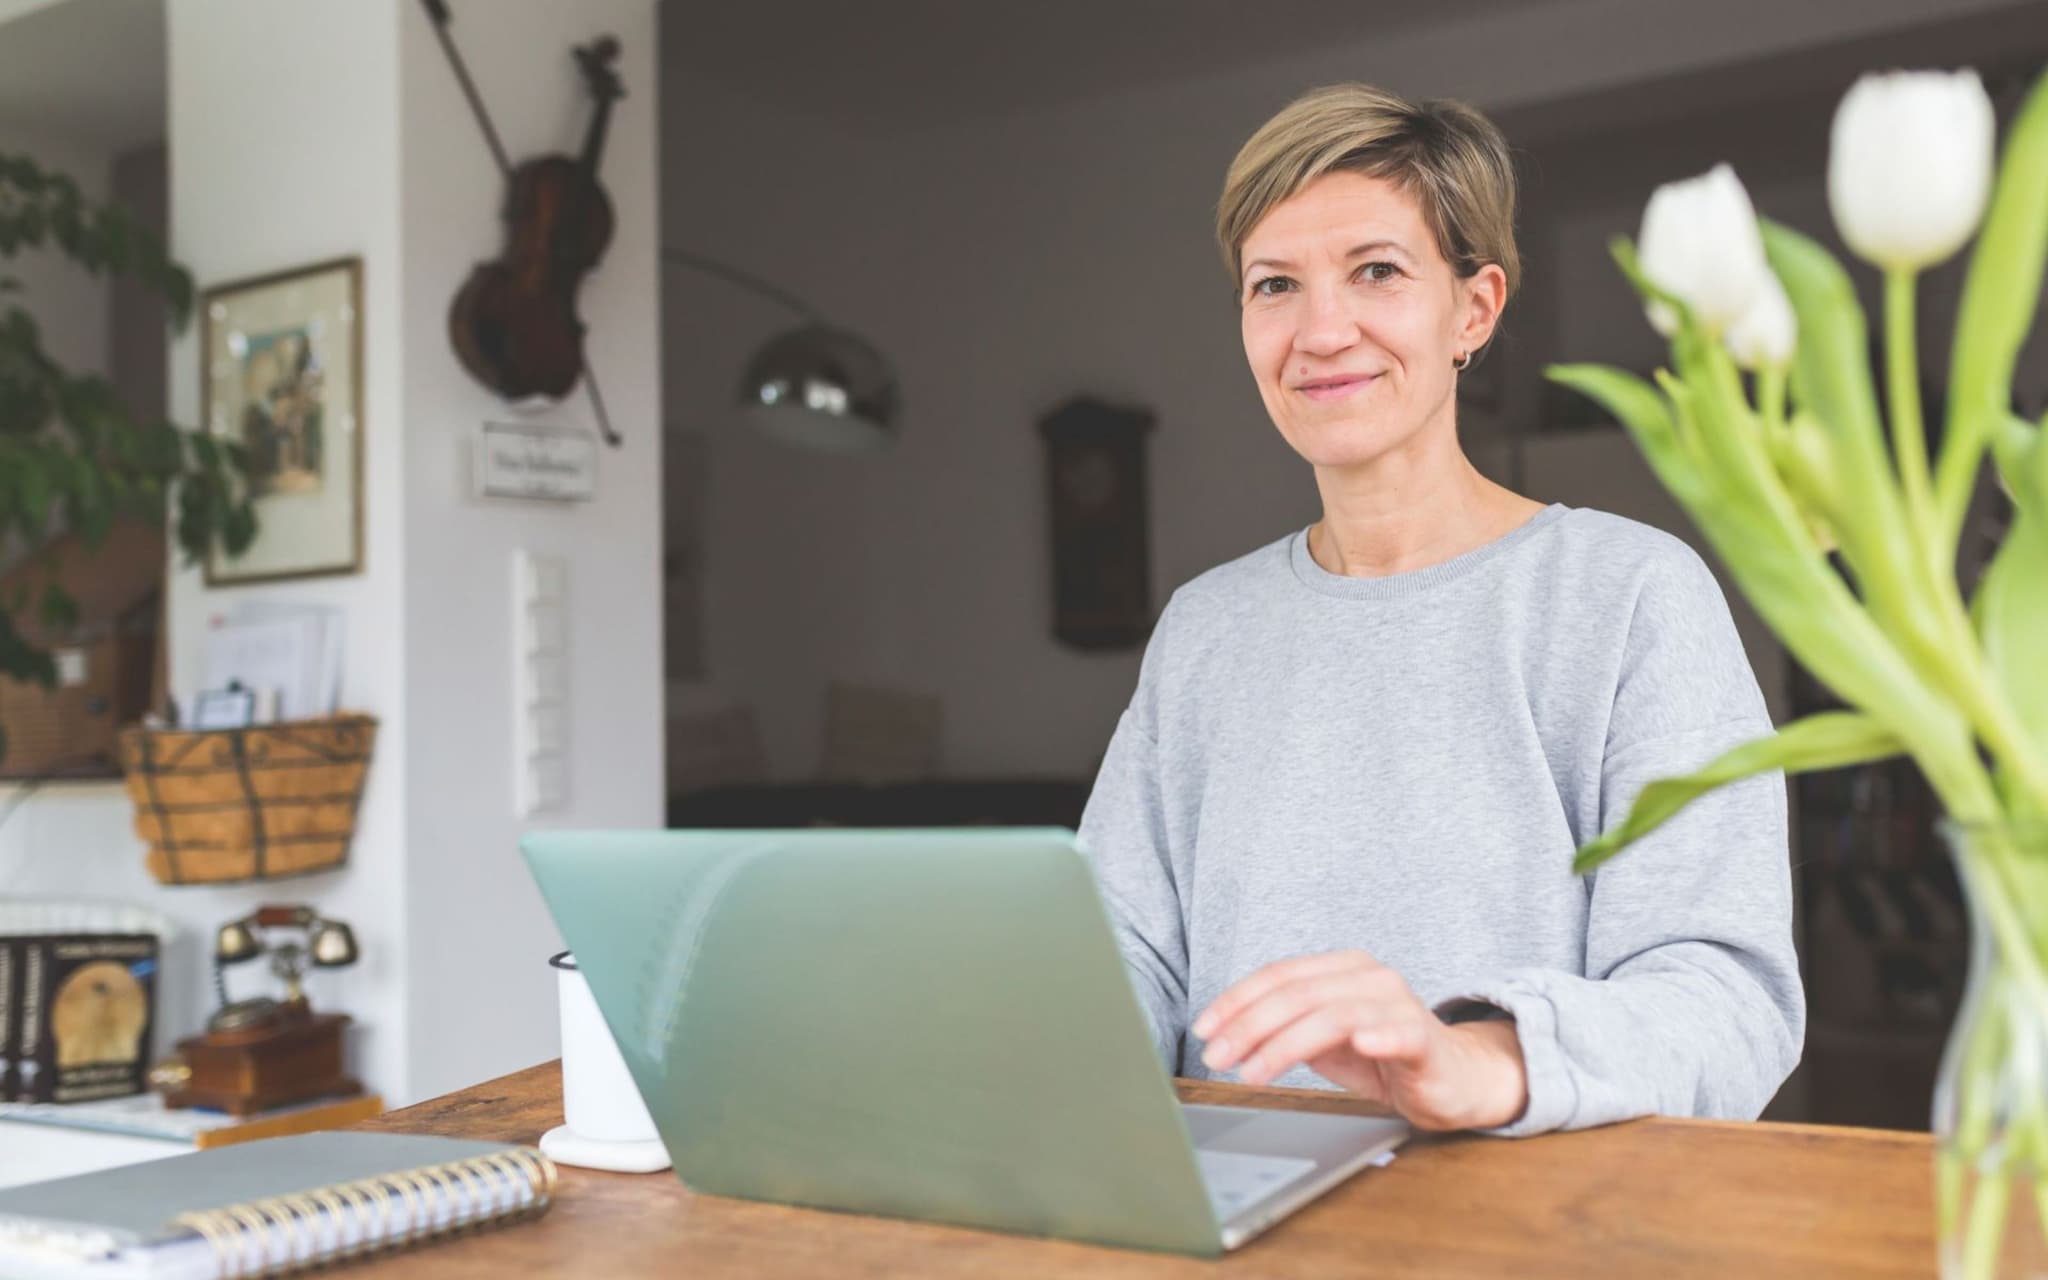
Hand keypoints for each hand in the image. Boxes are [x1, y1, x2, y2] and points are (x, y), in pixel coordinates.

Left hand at [1192, 950, 1528, 1131]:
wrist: (1455, 1079)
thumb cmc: (1384, 1056)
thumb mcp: (1324, 1041)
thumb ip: (1284, 1030)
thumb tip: (1226, 1036)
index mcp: (1341, 969)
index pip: (1278, 975)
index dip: (1236, 1000)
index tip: (1204, 1028)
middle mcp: (1369, 977)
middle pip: (1297, 994)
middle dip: (1249, 1026)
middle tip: (1217, 1056)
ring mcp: (1399, 1005)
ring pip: (1333, 1015)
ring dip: (1285, 1044)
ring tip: (1253, 1072)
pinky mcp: (1426, 1038)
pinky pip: (1402, 1032)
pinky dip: (1380, 1035)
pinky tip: (1361, 1043)